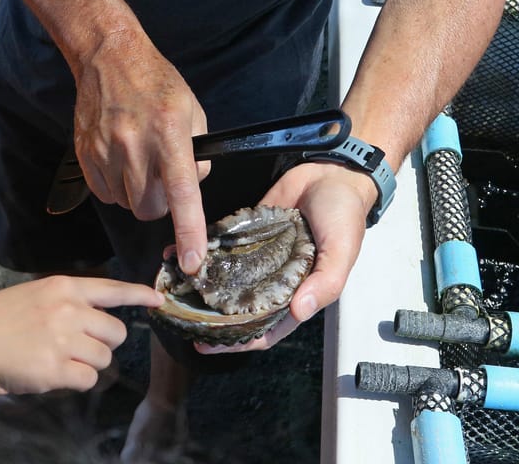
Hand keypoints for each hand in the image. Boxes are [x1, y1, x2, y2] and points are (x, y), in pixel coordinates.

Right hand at [0, 275, 164, 404]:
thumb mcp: (32, 295)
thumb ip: (65, 300)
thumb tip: (99, 314)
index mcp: (62, 287)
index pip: (112, 288)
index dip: (139, 294)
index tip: (157, 299)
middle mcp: (68, 310)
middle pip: (117, 332)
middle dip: (104, 344)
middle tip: (77, 348)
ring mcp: (63, 339)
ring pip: (105, 359)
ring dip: (88, 365)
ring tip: (59, 361)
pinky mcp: (57, 369)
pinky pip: (89, 380)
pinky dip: (77, 382)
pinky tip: (54, 375)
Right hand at [73, 28, 209, 273]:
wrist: (109, 57)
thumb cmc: (156, 82)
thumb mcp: (192, 110)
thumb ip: (198, 153)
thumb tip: (194, 186)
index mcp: (169, 134)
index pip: (182, 194)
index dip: (189, 232)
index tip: (193, 262)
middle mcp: (135, 145)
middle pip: (149, 208)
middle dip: (159, 205)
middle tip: (161, 180)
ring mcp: (105, 150)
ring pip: (125, 203)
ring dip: (136, 194)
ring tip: (138, 161)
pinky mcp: (85, 153)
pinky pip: (104, 193)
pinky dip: (115, 187)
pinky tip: (120, 161)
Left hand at [194, 162, 373, 352]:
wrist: (332, 173)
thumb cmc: (344, 216)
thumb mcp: (342, 251)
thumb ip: (325, 283)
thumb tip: (299, 311)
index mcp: (298, 291)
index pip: (266, 328)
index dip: (240, 342)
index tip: (209, 345)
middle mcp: (274, 278)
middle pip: (238, 308)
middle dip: (211, 318)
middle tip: (182, 319)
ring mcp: (258, 255)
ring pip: (226, 278)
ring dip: (201, 284)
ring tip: (173, 288)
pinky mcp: (247, 231)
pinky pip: (222, 245)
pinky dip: (203, 250)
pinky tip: (176, 252)